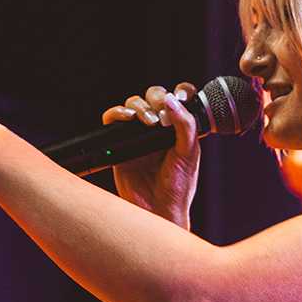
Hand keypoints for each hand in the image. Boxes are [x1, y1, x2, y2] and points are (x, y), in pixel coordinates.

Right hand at [102, 81, 200, 226]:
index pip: (180, 100)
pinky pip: (113, 120)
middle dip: (157, 98)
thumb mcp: (188, 154)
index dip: (180, 91)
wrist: (158, 210)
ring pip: (134, 104)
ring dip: (140, 106)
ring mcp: (139, 135)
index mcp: (180, 129)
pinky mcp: (120, 143)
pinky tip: (127, 118)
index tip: (180, 96)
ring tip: (148, 121)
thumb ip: (185, 126)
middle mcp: (159, 129)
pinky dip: (117, 113)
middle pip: (154, 96)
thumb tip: (172, 100)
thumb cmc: (178, 186)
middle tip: (161, 118)